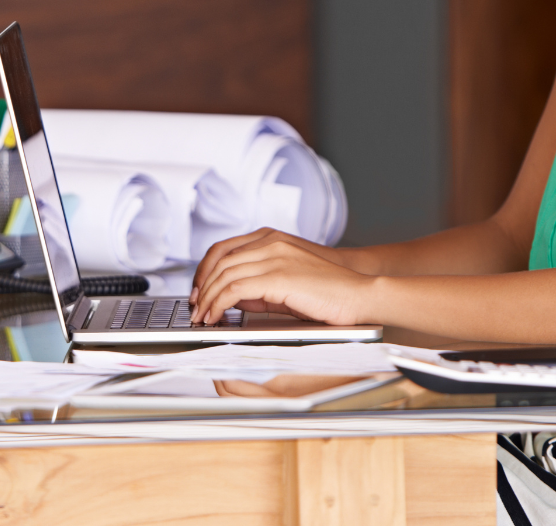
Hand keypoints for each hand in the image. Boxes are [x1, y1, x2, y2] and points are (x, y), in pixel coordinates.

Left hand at [190, 228, 348, 304]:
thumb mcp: (286, 282)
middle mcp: (270, 242)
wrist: (360, 292)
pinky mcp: (279, 276)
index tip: (197, 291)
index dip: (204, 271)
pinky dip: (219, 304)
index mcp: (270, 238)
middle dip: (200, 287)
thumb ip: (259, 285)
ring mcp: (274, 256)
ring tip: (202, 317)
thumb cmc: (328, 290)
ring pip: (223, 274)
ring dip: (207, 298)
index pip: (222, 249)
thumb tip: (232, 299)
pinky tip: (216, 316)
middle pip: (218, 260)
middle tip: (194, 308)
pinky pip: (236, 288)